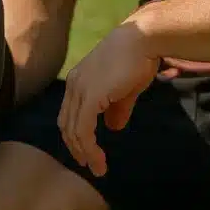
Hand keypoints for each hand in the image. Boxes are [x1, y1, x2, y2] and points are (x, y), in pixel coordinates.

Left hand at [58, 22, 159, 176]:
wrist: (142, 40)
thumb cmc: (137, 59)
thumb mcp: (125, 89)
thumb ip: (117, 108)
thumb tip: (114, 128)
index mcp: (78, 81)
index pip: (69, 113)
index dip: (75, 134)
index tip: (86, 152)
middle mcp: (73, 85)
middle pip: (66, 124)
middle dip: (76, 147)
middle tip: (90, 165)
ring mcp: (79, 90)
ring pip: (74, 130)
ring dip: (84, 152)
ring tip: (98, 168)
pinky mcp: (90, 96)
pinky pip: (83, 128)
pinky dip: (89, 147)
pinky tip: (99, 159)